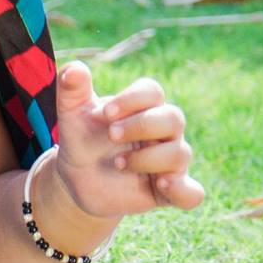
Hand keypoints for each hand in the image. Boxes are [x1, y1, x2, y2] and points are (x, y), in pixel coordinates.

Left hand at [46, 60, 203, 217]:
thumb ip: (71, 89)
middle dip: (142, 125)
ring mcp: (167, 162)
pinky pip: (191, 193)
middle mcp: (162, 132)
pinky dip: (183, 189)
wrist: (77, 179)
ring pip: (180, 153)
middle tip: (111, 135)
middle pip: (173, 118)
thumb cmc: (82, 139)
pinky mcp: (168, 191)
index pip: (152, 92)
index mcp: (142, 108)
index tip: (105, 113)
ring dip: (149, 158)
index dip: (132, 100)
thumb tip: (73, 69)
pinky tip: (163, 184)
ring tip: (119, 163)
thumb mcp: (71, 115)